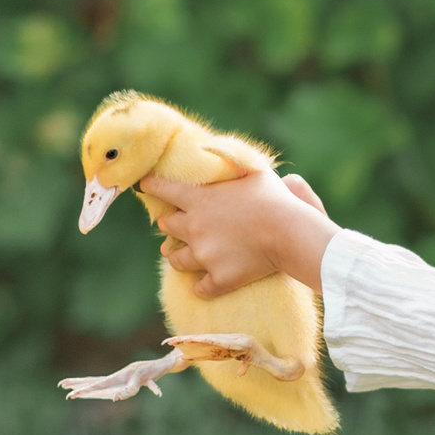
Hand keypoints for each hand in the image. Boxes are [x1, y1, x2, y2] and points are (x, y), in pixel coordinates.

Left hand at [143, 170, 336, 297]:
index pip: (162, 189)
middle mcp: (194, 227)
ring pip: (177, 260)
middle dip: (170, 226)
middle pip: (166, 227)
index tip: (145, 184)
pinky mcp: (219, 278)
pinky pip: (201, 288)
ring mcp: (204, 255)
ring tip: (181, 256)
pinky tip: (205, 285)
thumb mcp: (251, 169)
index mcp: (198, 199)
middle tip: (174, 226)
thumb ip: (230, 159)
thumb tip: (214, 146)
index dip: (151, 186)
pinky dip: (203, 286)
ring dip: (178, 257)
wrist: (289, 232)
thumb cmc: (274, 197)